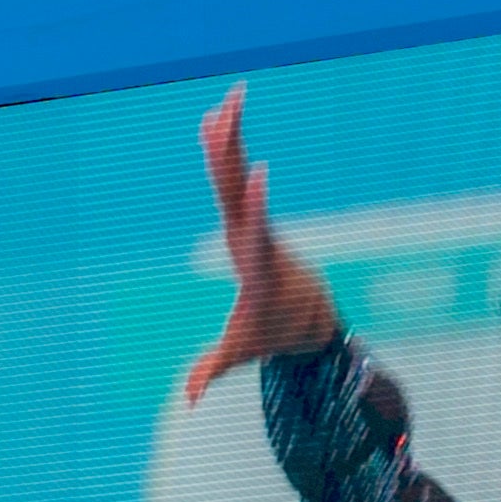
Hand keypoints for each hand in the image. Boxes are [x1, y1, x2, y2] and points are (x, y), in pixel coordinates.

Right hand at [176, 87, 342, 402]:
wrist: (312, 319)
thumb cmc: (275, 334)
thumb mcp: (243, 351)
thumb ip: (211, 370)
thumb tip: (188, 401)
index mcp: (257, 266)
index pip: (256, 230)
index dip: (258, 203)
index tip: (262, 172)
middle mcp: (256, 237)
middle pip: (239, 189)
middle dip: (232, 152)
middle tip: (227, 111)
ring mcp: (255, 223)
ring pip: (237, 176)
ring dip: (229, 138)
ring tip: (227, 100)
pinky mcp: (251, 217)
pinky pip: (236, 176)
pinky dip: (226, 148)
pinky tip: (217, 117)